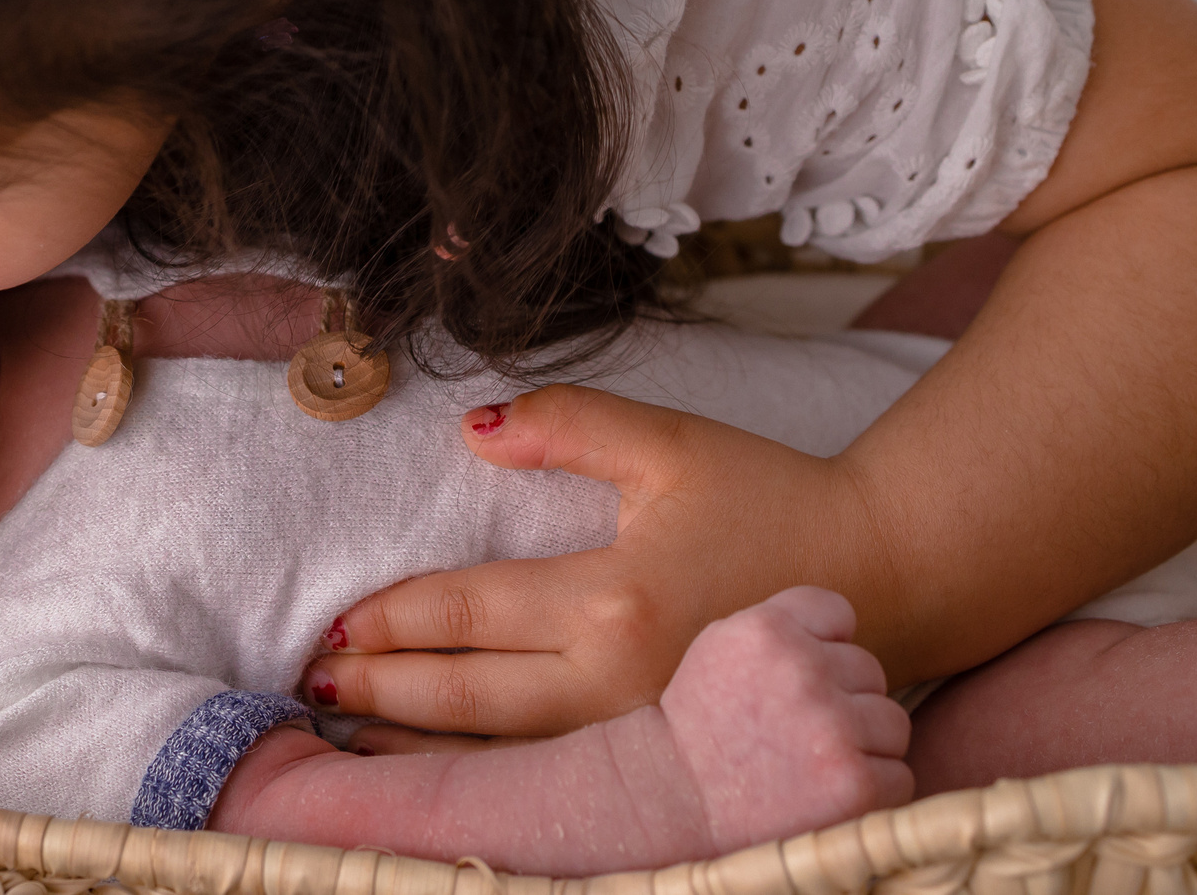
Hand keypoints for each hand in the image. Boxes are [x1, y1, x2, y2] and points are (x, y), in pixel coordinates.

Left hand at [302, 384, 896, 736]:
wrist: (885, 577)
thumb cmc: (772, 501)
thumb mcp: (668, 444)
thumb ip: (568, 426)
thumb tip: (476, 428)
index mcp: (614, 600)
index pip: (469, 615)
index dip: (393, 618)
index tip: (335, 622)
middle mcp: (617, 682)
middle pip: (467, 696)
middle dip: (381, 688)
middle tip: (310, 678)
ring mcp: (641, 733)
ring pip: (500, 750)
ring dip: (416, 738)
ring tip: (345, 728)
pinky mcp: (662, 757)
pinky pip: (547, 770)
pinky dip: (478, 767)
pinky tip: (435, 758)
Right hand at [656, 586, 911, 849]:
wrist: (675, 803)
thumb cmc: (700, 723)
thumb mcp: (721, 647)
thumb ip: (781, 626)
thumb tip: (845, 628)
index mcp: (767, 629)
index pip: (838, 613)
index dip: (824, 646)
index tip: (797, 677)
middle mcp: (803, 671)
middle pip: (870, 671)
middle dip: (844, 700)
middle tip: (799, 731)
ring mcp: (832, 728)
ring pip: (892, 723)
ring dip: (865, 745)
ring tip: (814, 763)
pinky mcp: (854, 784)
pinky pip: (899, 776)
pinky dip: (873, 790)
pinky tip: (827, 794)